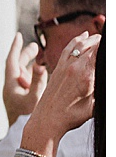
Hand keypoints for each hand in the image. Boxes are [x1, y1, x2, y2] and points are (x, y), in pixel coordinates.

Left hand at [3, 31, 43, 118]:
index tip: (18, 35)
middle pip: (18, 66)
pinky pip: (29, 84)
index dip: (15, 48)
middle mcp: (13, 88)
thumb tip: (41, 66)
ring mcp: (18, 95)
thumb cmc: (26, 121)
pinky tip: (44, 74)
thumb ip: (38, 82)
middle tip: (35, 47)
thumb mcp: (34, 100)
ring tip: (39, 57)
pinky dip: (35, 77)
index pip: (12, 61)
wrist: (24, 139)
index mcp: (11, 85)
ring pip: (24, 75)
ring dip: (31, 65)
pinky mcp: (23, 101)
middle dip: (26, 55)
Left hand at [25, 24, 99, 139]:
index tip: (110, 45)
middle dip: (101, 41)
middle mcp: (74, 66)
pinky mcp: (58, 67)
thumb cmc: (71, 117)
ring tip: (100, 37)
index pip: (99, 50)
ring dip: (91, 38)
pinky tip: (83, 36)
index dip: (106, 45)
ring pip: (80, 43)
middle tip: (108, 42)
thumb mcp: (93, 105)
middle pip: (91, 44)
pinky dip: (77, 39)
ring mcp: (64, 65)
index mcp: (85, 75)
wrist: (47, 120)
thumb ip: (101, 90)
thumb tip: (104, 79)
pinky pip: (69, 47)